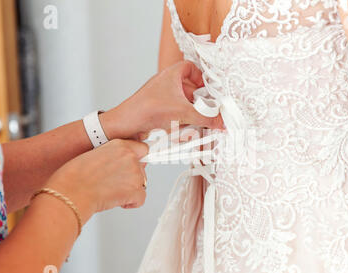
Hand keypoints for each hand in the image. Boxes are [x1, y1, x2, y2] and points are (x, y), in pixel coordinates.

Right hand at [45, 140, 148, 222]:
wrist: (70, 192)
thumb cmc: (73, 176)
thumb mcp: (94, 156)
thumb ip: (112, 157)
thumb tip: (120, 167)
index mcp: (118, 145)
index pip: (141, 148)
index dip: (137, 159)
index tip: (132, 166)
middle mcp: (129, 156)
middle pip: (142, 168)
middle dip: (132, 177)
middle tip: (115, 184)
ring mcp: (134, 173)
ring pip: (142, 184)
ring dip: (130, 190)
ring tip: (111, 192)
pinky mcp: (135, 190)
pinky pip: (141, 199)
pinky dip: (131, 203)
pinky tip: (117, 201)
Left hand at [100, 61, 223, 139]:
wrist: (125, 124)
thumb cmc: (147, 110)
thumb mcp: (183, 113)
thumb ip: (206, 118)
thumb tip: (222, 122)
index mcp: (171, 74)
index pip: (190, 67)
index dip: (201, 77)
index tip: (209, 89)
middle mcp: (165, 83)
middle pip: (189, 89)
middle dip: (198, 103)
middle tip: (206, 111)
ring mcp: (160, 97)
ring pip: (182, 103)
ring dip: (189, 114)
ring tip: (193, 123)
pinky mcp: (156, 111)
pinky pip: (173, 114)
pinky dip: (179, 122)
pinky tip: (180, 131)